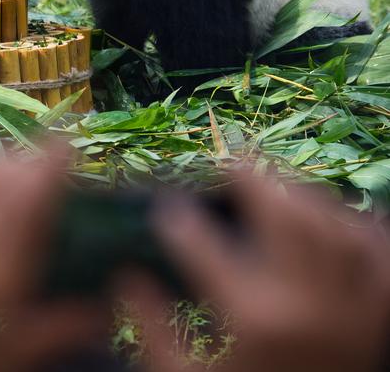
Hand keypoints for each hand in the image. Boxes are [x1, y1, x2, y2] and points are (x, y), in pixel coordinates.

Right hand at [123, 169, 389, 371]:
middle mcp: (307, 304)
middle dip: (254, 179)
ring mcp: (350, 309)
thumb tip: (126, 276)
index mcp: (254, 318)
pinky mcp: (376, 320)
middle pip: (286, 213)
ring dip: (304, 195)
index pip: (205, 245)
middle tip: (229, 164)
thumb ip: (151, 327)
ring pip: (336, 225)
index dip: (179, 220)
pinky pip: (380, 258)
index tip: (165, 209)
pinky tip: (337, 218)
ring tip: (276, 184)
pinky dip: (362, 229)